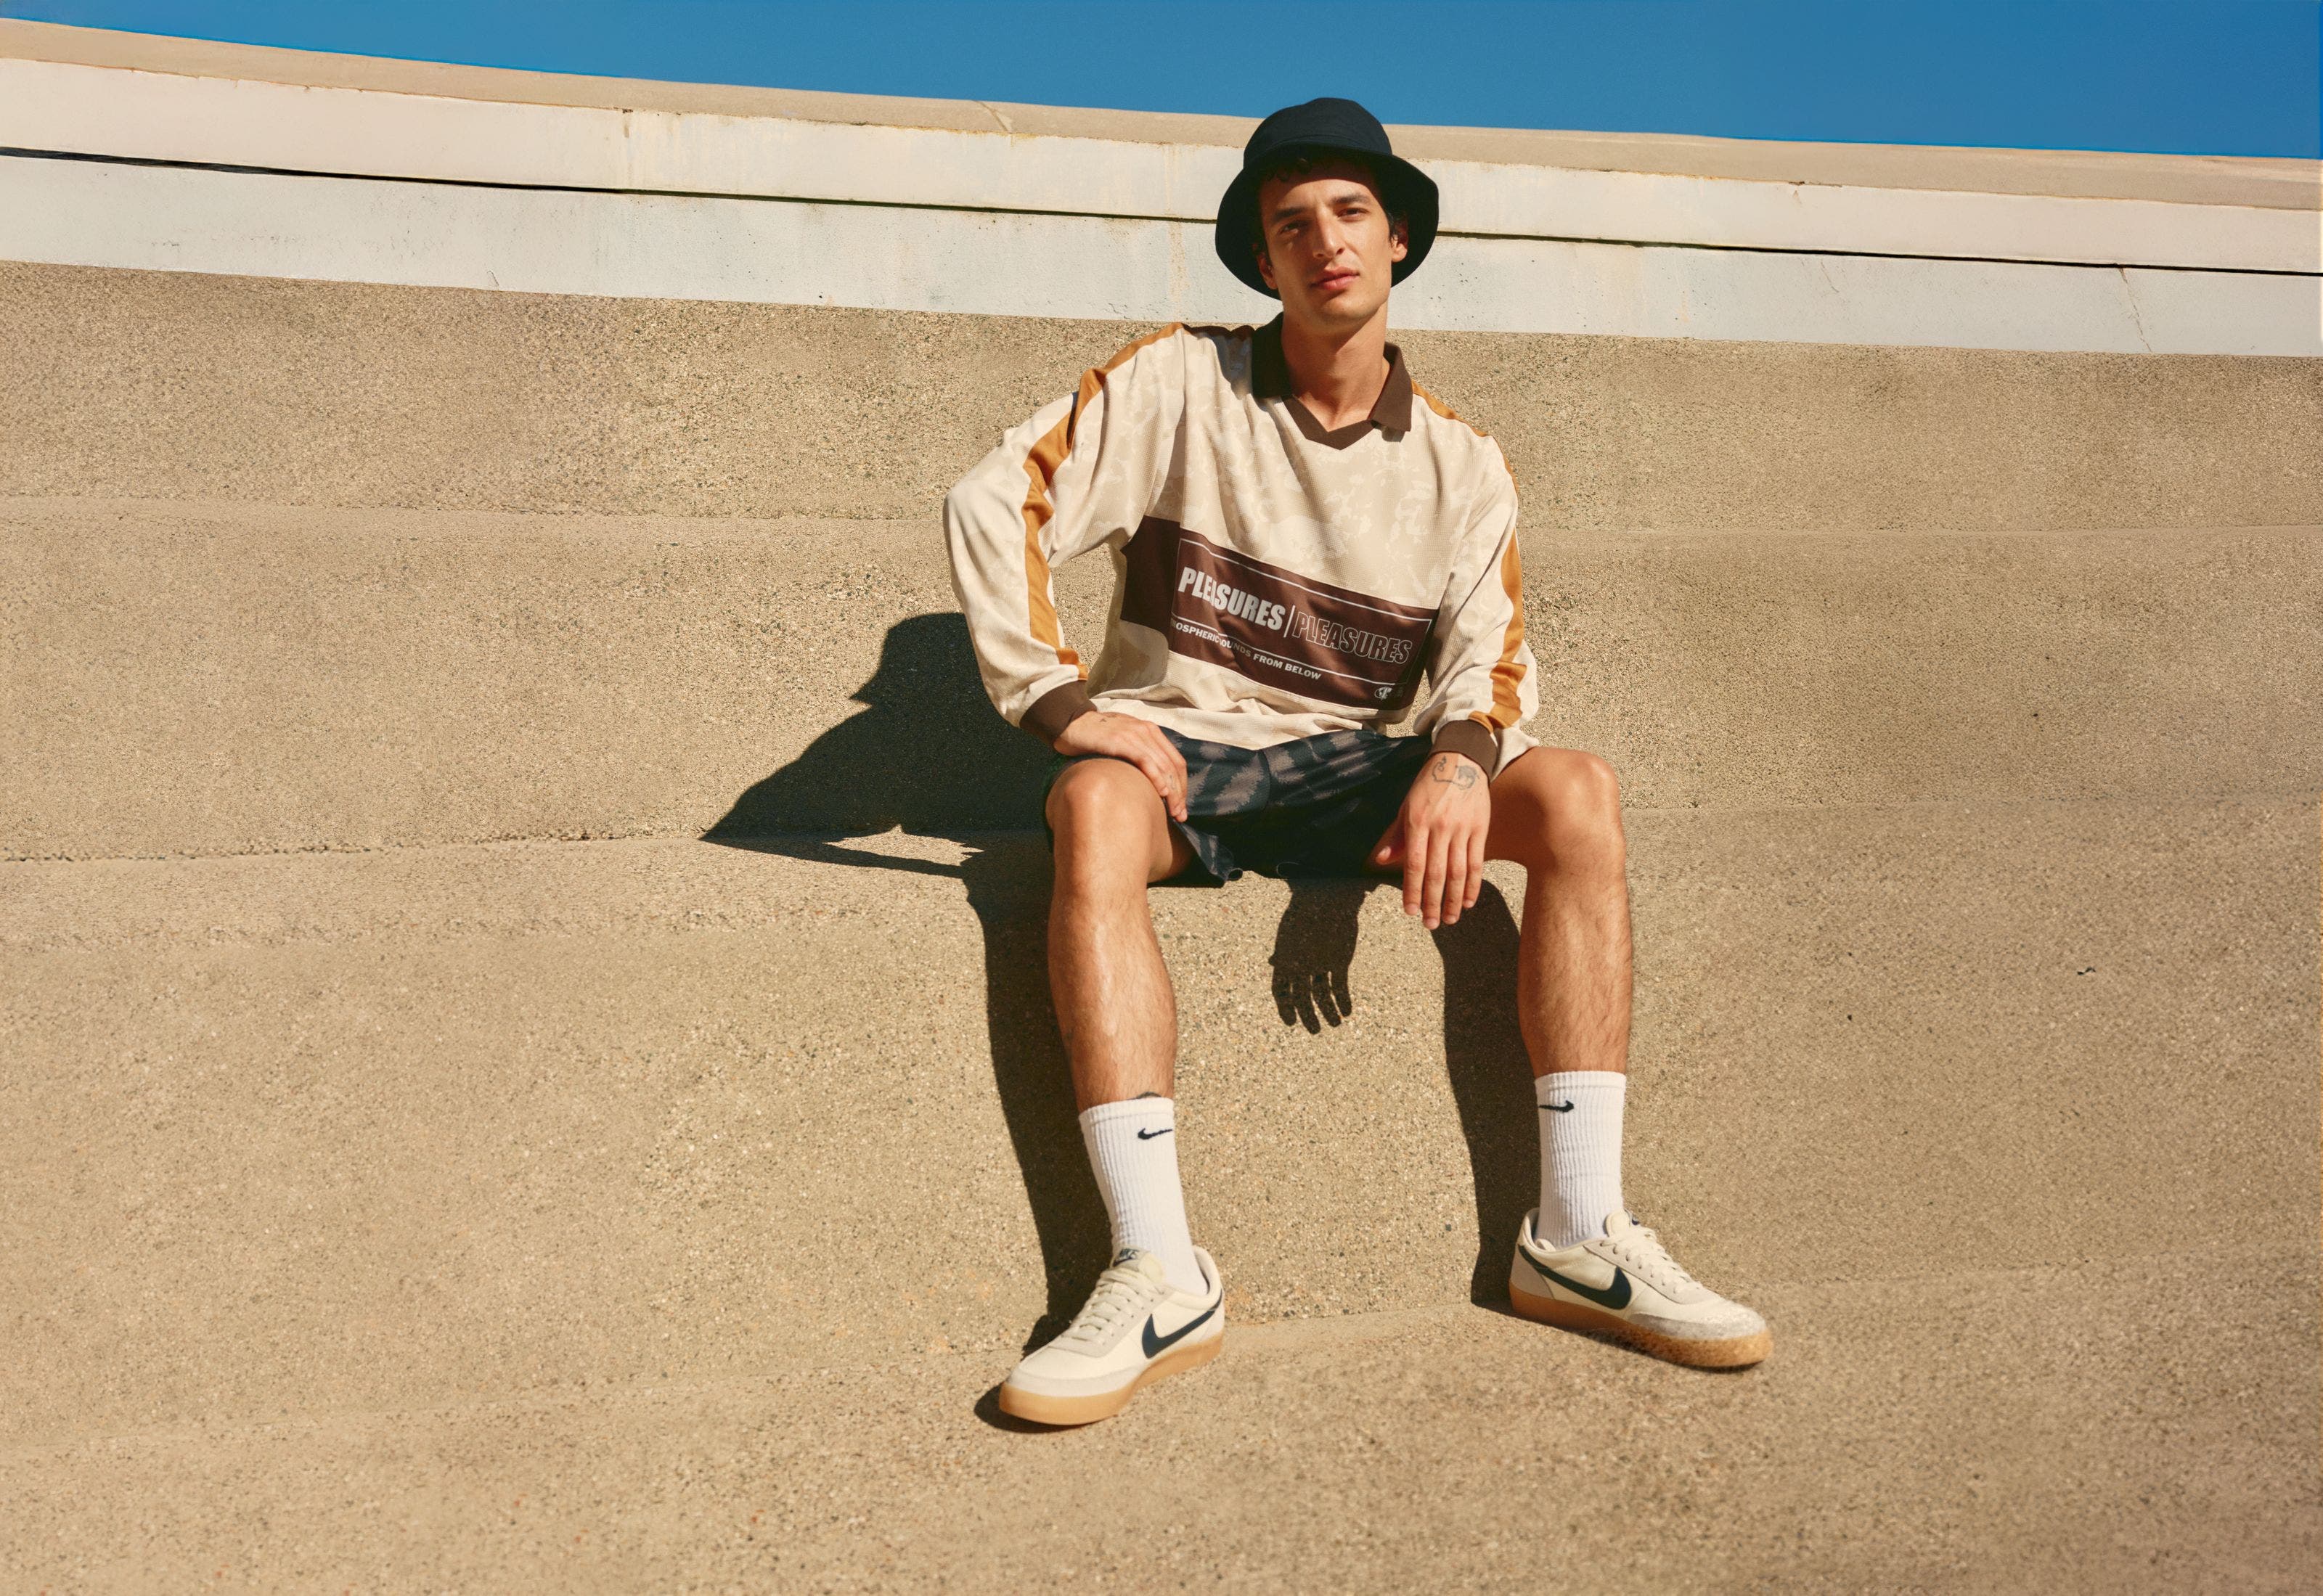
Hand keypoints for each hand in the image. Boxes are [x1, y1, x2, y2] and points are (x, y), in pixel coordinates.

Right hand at [1052, 711, 1189, 820]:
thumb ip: (1139, 755)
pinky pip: (1145, 760)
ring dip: (1171, 792)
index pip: (1176, 762)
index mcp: (1151, 732)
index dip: (1182, 786)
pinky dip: (1156, 777)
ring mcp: (1135, 735)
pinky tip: (1161, 793)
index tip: (1180, 807)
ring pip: (1163, 766)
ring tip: (1173, 812)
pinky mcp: (1121, 740)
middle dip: (1179, 794)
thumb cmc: (1096, 738)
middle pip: (1173, 767)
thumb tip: (1151, 782)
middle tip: (1180, 816)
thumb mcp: (1124, 742)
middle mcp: (1147, 731)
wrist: (1071, 722)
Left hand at [1369, 750, 1488, 928]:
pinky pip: (1477, 862)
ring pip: (1459, 872)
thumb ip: (1395, 836)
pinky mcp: (1480, 828)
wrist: (1461, 759)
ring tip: (1450, 919)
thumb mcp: (1406, 806)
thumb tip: (1379, 861)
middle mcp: (1441, 826)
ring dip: (1454, 899)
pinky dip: (1473, 885)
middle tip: (1431, 924)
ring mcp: (1463, 828)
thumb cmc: (1428, 785)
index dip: (1412, 890)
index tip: (1410, 911)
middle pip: (1437, 873)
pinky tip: (1469, 901)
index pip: (1414, 864)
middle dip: (1433, 902)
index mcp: (1418, 821)